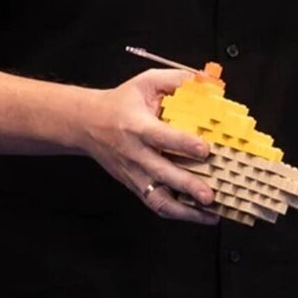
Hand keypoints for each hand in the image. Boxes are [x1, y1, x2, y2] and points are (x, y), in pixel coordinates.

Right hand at [76, 69, 218, 224]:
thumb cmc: (121, 103)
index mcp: (137, 126)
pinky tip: (199, 216)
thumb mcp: (145, 83)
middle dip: (187, 186)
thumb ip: (176, 81)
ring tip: (210, 214)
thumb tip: (207, 82)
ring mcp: (134, 174)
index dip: (184, 144)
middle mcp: (135, 154)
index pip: (161, 137)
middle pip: (162, 174)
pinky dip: (178, 214)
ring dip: (185, 211)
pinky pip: (156, 204)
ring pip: (158, 199)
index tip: (205, 149)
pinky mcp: (134, 186)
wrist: (87, 124)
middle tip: (209, 195)